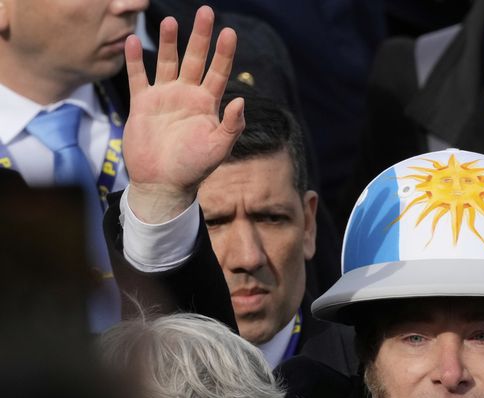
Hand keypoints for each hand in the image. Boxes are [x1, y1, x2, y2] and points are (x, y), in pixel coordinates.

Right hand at [123, 6, 244, 222]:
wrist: (163, 183)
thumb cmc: (194, 168)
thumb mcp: (218, 148)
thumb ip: (231, 125)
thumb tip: (241, 100)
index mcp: (208, 105)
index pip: (219, 72)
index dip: (224, 52)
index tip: (229, 32)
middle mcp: (187, 96)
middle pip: (195, 59)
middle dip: (200, 36)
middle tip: (206, 11)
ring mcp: (164, 97)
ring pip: (167, 62)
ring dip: (168, 42)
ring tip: (169, 21)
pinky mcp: (142, 104)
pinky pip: (138, 77)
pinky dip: (134, 60)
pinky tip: (131, 40)